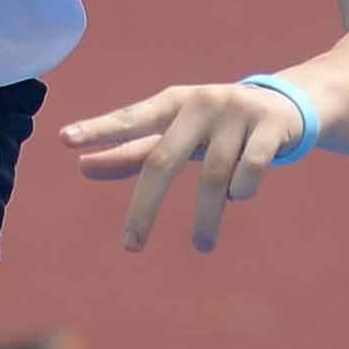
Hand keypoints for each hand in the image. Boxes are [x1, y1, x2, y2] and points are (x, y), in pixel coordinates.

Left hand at [61, 79, 305, 254]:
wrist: (286, 105)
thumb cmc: (215, 125)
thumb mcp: (175, 134)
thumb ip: (131, 151)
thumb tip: (81, 167)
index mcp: (173, 102)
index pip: (130, 118)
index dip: (98, 129)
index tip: (63, 139)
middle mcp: (201, 102)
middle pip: (164, 159)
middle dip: (145, 206)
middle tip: (130, 246)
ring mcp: (237, 112)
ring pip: (213, 175)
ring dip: (206, 217)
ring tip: (200, 246)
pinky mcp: (270, 126)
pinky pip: (251, 170)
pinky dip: (242, 190)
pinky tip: (240, 197)